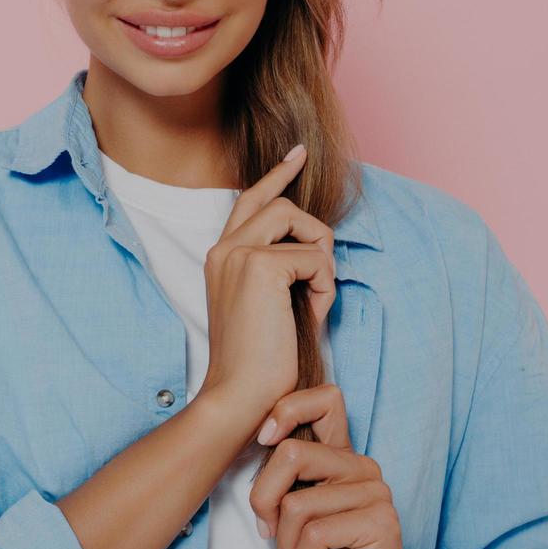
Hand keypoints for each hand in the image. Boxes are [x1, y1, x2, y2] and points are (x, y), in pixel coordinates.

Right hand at [201, 144, 336, 417]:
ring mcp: (238, 253)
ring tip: (313, 300)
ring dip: (321, 259)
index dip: (278, 173)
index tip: (299, 153)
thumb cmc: (261, 360)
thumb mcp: (271, 305)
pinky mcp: (259, 265)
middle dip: (315, 233)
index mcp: (222, 255)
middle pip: (282, 203)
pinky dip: (325, 286)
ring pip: (299, 220)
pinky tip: (312, 314)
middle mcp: (225, 247)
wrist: (241, 395)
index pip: (251, 199)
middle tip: (321, 274)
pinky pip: (316, 256)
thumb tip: (318, 250)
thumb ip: (283, 269)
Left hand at [250, 384, 414, 548]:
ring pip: (296, 504)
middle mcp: (362, 468)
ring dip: (286, 546)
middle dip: (264, 501)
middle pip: (290, 454)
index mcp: (341, 459)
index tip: (263, 438)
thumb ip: (282, 480)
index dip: (285, 410)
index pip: (324, 400)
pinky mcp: (382, 522)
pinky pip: (315, 532)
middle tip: (271, 534)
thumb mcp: (290, 516)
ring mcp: (376, 493)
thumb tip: (257, 442)